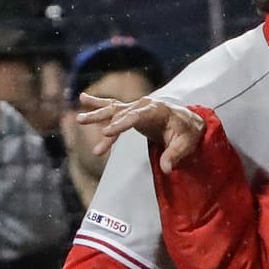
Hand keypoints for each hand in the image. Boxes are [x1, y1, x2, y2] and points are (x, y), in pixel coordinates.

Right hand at [76, 93, 204, 172]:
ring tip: (78, 119)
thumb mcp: (185, 145)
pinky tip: (82, 98)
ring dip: (96, 114)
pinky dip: (98, 103)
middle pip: (120, 112)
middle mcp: (144, 105)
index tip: (106, 133)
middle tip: (82, 122)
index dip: (120, 125)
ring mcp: (137, 107)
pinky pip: (113, 106)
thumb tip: (166, 169)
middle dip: (102, 119)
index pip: (136, 116)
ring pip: (113, 110)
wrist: (189, 123)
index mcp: (157, 110)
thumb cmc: (188, 133)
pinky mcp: (132, 111)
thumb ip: (174, 155)